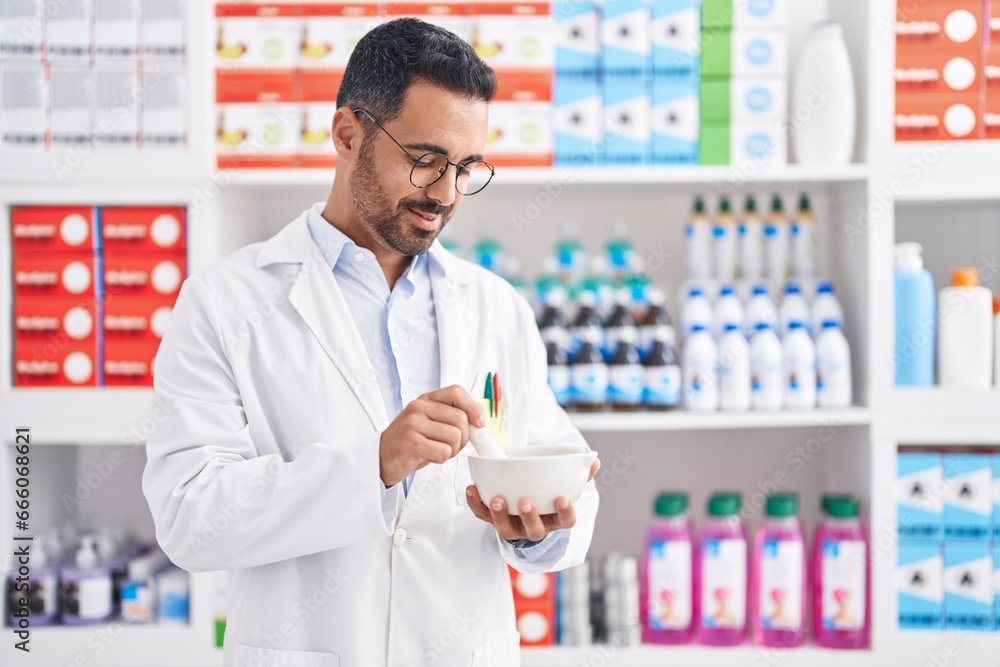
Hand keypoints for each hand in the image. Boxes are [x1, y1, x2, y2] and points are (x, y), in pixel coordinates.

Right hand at [379, 385, 485, 486]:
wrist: (381, 458)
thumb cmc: (409, 441)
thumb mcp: (429, 422)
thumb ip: (451, 416)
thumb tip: (479, 418)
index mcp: (425, 399)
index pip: (456, 392)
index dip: (473, 407)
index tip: (478, 422)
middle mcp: (418, 408)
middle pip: (461, 418)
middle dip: (463, 438)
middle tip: (450, 445)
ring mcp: (413, 424)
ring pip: (455, 436)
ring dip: (452, 450)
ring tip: (437, 450)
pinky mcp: (412, 443)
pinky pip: (444, 451)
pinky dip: (442, 458)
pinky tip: (429, 456)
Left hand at [465, 458, 600, 541]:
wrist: (525, 508)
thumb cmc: (548, 494)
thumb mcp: (565, 484)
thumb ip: (579, 473)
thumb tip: (593, 461)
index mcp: (555, 519)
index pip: (565, 521)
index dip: (565, 512)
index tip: (562, 498)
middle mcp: (535, 527)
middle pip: (534, 530)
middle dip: (530, 517)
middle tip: (526, 502)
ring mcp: (513, 526)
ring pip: (506, 528)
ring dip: (500, 515)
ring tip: (496, 498)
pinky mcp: (493, 520)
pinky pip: (483, 516)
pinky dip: (476, 504)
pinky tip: (472, 489)